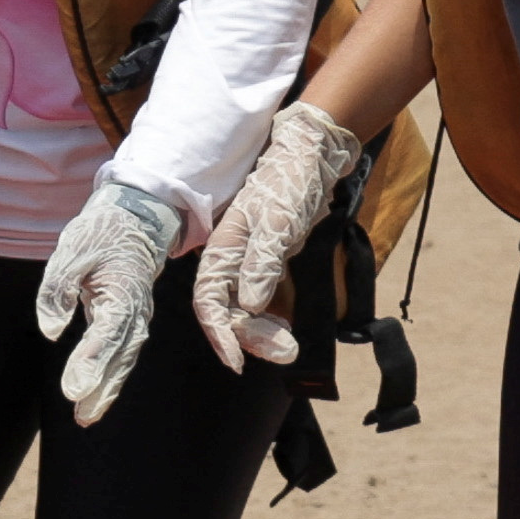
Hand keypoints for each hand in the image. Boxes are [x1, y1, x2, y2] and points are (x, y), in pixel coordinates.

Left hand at [30, 178, 187, 426]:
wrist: (133, 221)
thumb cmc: (98, 234)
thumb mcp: (71, 251)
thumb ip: (57, 290)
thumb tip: (50, 332)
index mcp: (123, 290)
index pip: (107, 332)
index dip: (90, 362)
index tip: (73, 389)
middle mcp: (135, 309)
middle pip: (119, 354)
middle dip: (100, 386)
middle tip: (82, 414)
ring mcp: (136, 317)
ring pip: (123, 359)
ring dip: (106, 389)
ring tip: (85, 416)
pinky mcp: (129, 322)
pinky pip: (122, 355)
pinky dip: (109, 378)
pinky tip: (93, 398)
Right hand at [191, 103, 370, 372]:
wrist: (310, 157)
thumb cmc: (290, 182)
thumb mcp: (279, 221)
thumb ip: (262, 262)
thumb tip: (248, 304)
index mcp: (223, 249)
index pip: (209, 300)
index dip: (220, 333)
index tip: (237, 361)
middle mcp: (230, 260)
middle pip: (228, 311)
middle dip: (252, 337)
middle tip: (287, 352)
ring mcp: (248, 263)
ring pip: (245, 311)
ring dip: (264, 333)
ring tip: (291, 348)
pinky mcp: (267, 264)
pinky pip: (262, 302)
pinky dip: (272, 320)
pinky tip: (287, 330)